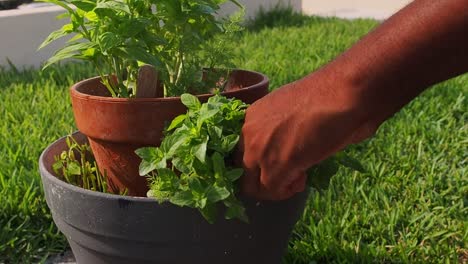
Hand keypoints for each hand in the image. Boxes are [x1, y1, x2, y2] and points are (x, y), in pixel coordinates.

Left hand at [238, 71, 374, 199]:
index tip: (281, 159)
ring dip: (274, 186)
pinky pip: (272, 190)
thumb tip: (287, 146)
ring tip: (297, 176)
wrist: (342, 93)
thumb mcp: (291, 109)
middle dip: (263, 178)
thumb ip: (280, 129)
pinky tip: (303, 177)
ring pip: (252, 185)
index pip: (242, 150)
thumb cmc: (327, 95)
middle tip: (288, 172)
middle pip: (242, 171)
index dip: (260, 161)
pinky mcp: (276, 166)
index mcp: (252, 116)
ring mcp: (259, 150)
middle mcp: (248, 133)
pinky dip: (287, 191)